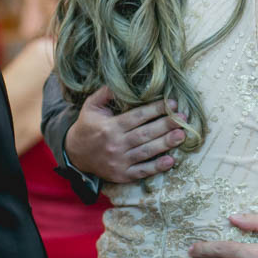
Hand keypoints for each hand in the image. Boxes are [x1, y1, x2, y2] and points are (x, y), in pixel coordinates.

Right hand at [64, 86, 186, 182]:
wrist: (75, 155)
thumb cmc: (87, 126)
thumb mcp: (91, 106)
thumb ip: (105, 93)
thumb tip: (119, 82)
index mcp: (109, 127)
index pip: (137, 117)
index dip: (155, 109)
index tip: (172, 103)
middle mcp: (115, 144)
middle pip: (145, 134)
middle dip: (166, 125)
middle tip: (183, 118)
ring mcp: (119, 161)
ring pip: (146, 152)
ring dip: (166, 144)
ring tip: (182, 135)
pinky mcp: (122, 175)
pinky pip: (142, 171)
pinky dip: (157, 167)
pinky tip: (171, 160)